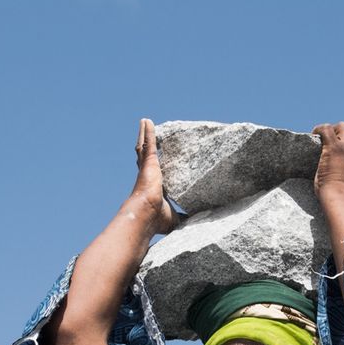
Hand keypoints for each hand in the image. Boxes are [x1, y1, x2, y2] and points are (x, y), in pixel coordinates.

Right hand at [132, 118, 177, 234]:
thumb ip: (186, 219)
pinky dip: (148, 131)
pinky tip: (147, 121)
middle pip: (145, 157)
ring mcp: (146, 168)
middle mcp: (147, 176)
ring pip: (144, 147)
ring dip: (145, 134)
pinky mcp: (148, 162)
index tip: (155, 163)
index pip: (153, 174)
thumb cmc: (157, 220)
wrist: (146, 214)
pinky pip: (149, 142)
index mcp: (153, 188)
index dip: (153, 168)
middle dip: (146, 146)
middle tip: (147, 136)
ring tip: (145, 122)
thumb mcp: (176, 219)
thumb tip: (199, 224)